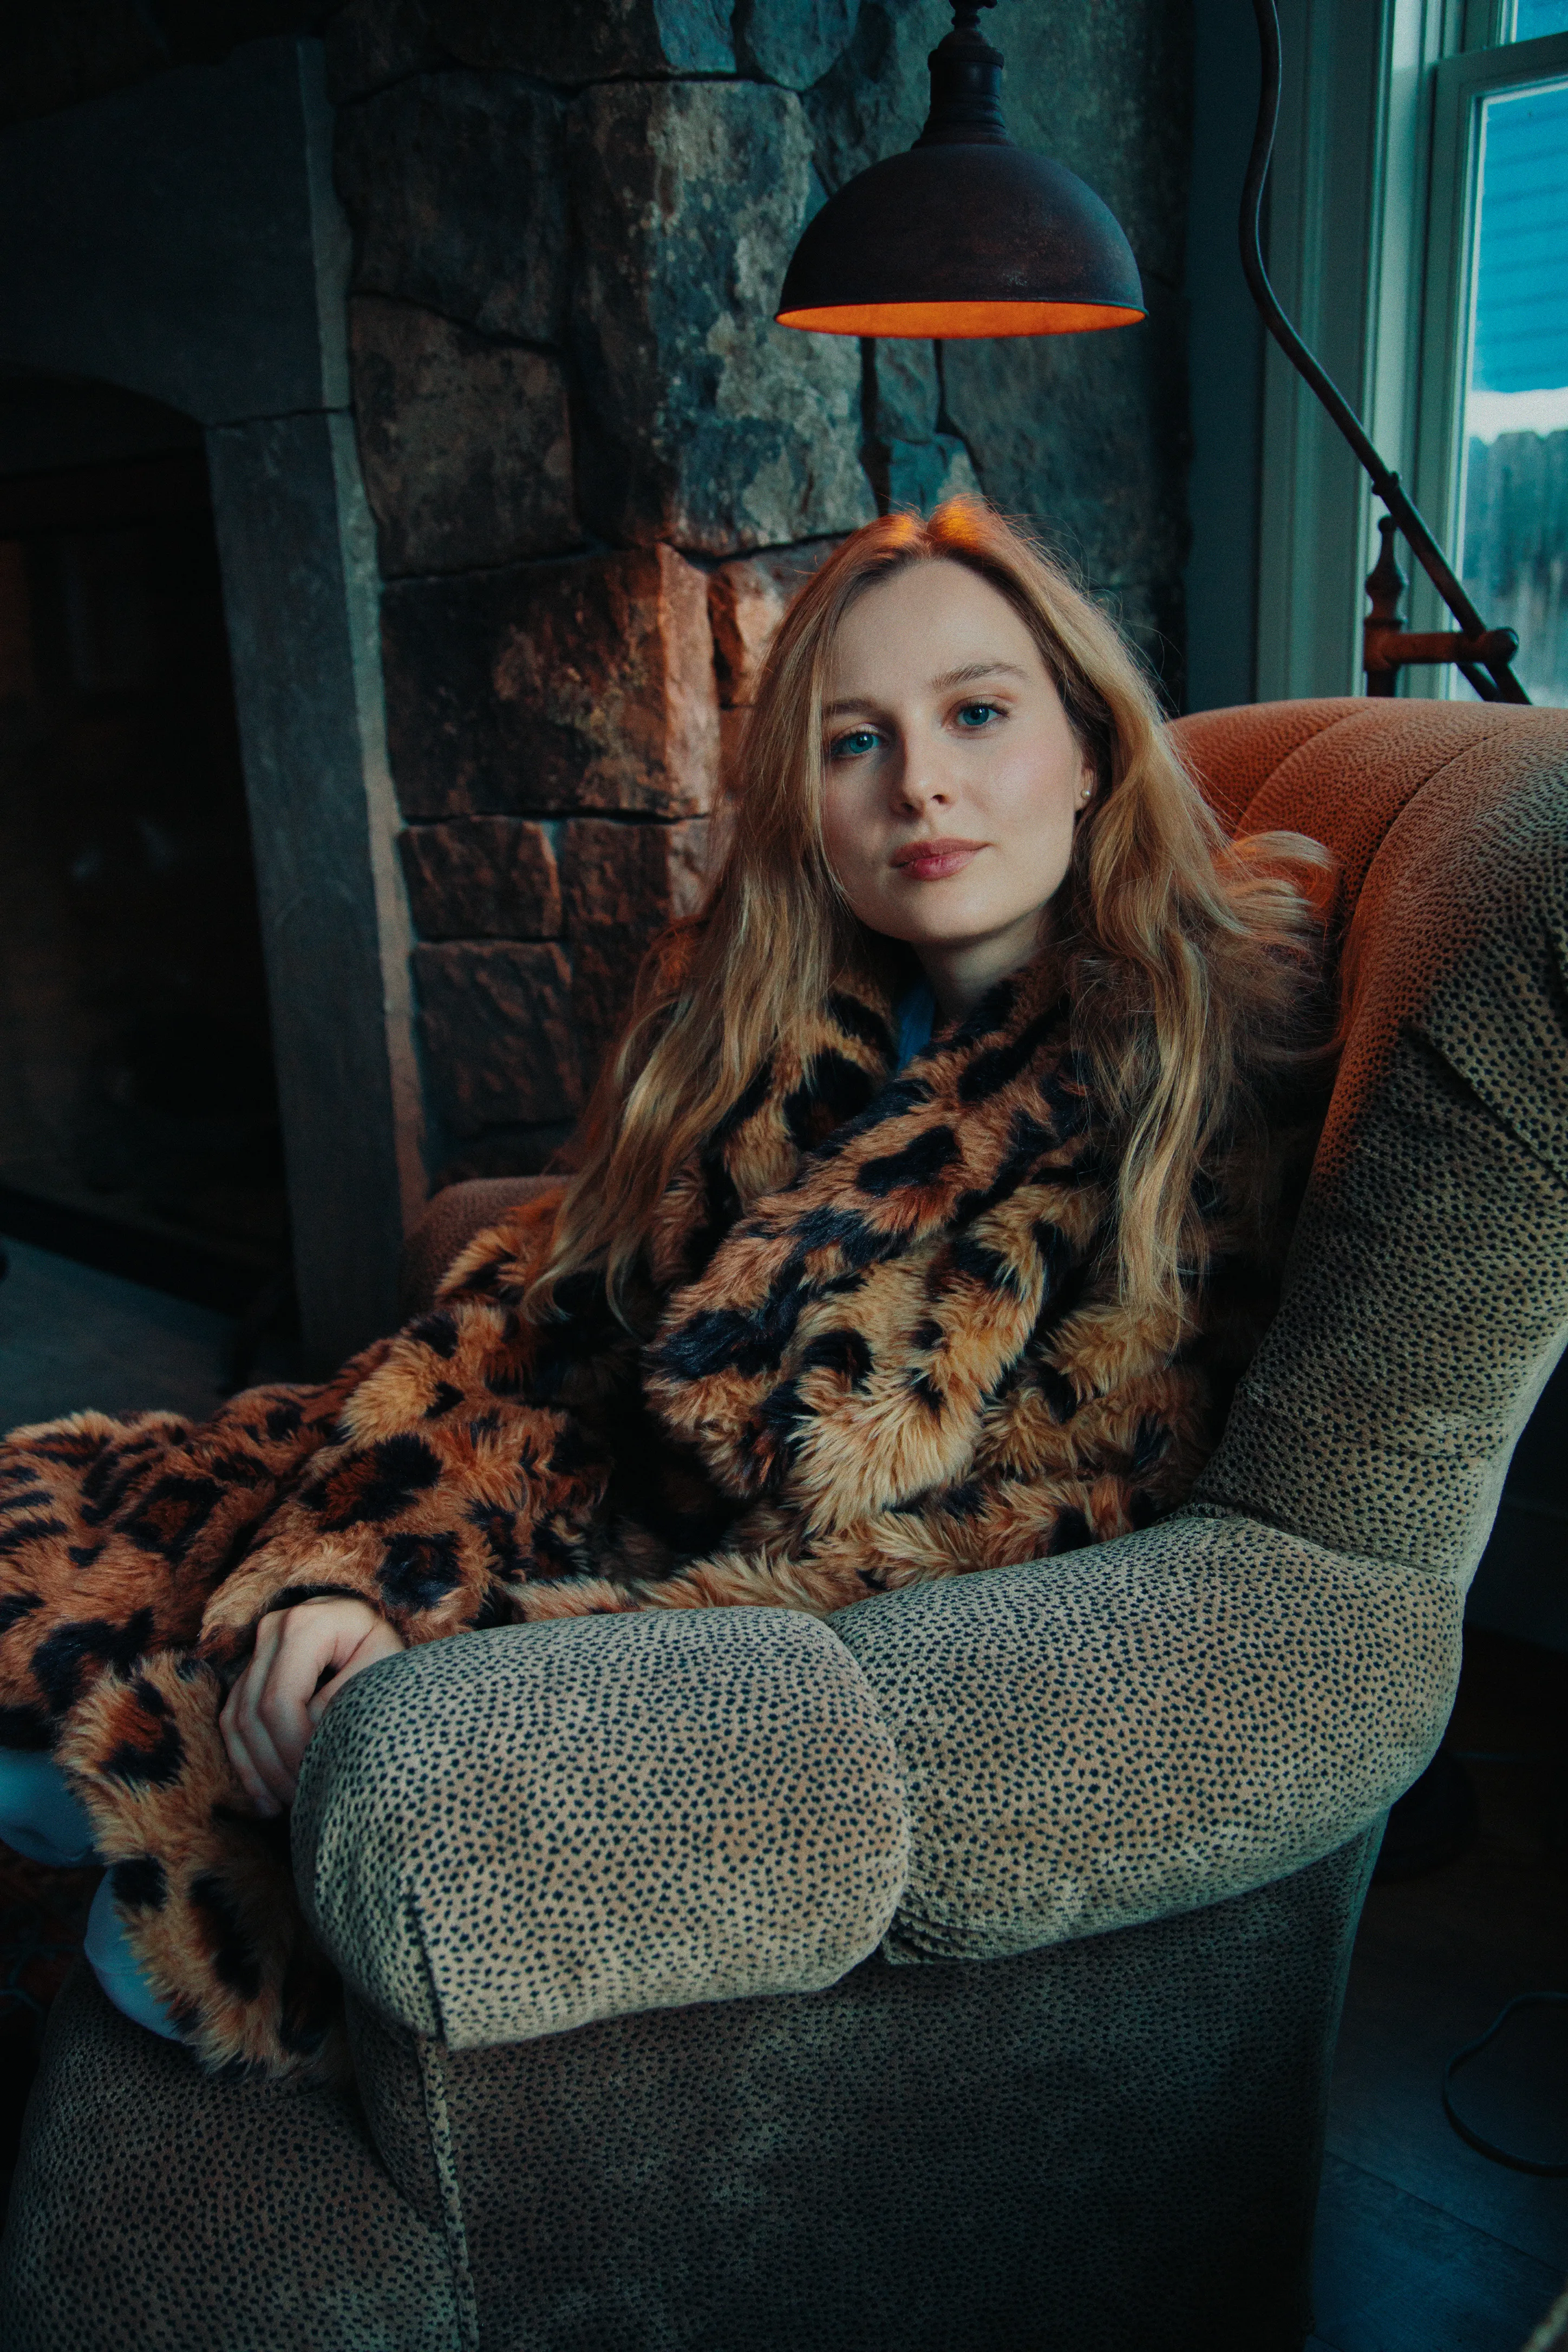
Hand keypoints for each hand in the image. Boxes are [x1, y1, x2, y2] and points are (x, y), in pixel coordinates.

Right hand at [219, 1597, 404, 1817]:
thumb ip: (345, 1703)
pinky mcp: (251, 1669)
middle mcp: (273, 1629)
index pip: (280, 1701)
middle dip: (275, 1767)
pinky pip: (233, 1719)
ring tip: (286, 1806)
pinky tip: (266, 1799)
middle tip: (304, 1802)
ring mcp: (258, 1648)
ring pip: (236, 1720)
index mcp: (307, 1625)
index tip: (318, 1779)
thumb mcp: (382, 1669)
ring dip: (258, 1771)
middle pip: (253, 1713)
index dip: (292, 1748)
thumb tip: (310, 1745)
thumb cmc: (386, 1650)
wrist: (378, 1629)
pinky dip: (247, 1761)